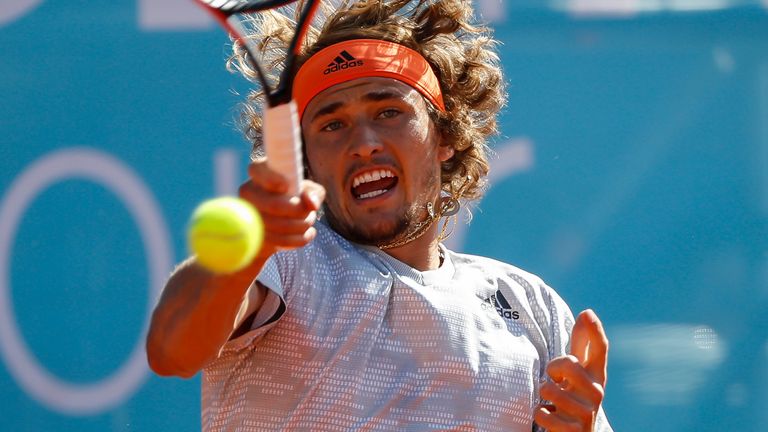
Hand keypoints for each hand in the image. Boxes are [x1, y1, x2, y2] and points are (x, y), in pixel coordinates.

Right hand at [239, 158, 324, 259]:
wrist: (279, 226)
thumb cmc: (295, 199)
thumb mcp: (307, 191)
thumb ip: (313, 192)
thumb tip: (311, 204)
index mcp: (260, 174)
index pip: (258, 170)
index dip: (271, 179)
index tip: (286, 186)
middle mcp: (248, 192)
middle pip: (274, 205)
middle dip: (300, 211)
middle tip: (311, 213)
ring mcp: (247, 216)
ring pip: (279, 226)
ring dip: (302, 225)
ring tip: (308, 222)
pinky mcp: (253, 238)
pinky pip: (280, 241)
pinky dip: (299, 239)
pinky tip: (306, 234)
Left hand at [534, 309, 608, 431]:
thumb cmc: (573, 397)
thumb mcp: (578, 373)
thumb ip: (581, 346)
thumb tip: (587, 312)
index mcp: (597, 376)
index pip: (600, 350)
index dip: (594, 331)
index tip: (587, 313)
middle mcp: (597, 393)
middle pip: (568, 363)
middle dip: (553, 369)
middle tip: (555, 379)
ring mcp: (587, 413)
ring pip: (549, 389)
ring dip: (544, 396)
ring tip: (553, 403)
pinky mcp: (574, 431)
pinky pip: (542, 413)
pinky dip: (540, 415)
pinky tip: (551, 418)